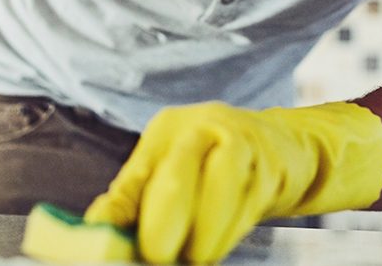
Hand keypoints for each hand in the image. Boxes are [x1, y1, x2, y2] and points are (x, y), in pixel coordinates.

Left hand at [84, 101, 381, 263]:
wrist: (284, 147)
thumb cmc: (210, 163)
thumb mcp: (166, 167)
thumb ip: (132, 197)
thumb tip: (97, 228)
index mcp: (172, 128)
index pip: (143, 171)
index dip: (131, 213)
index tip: (128, 249)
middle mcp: (207, 127)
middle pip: (178, 179)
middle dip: (164, 228)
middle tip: (159, 257)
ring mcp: (245, 146)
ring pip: (218, 195)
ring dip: (203, 238)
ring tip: (192, 256)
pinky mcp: (274, 171)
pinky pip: (246, 209)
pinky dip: (228, 235)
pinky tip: (215, 246)